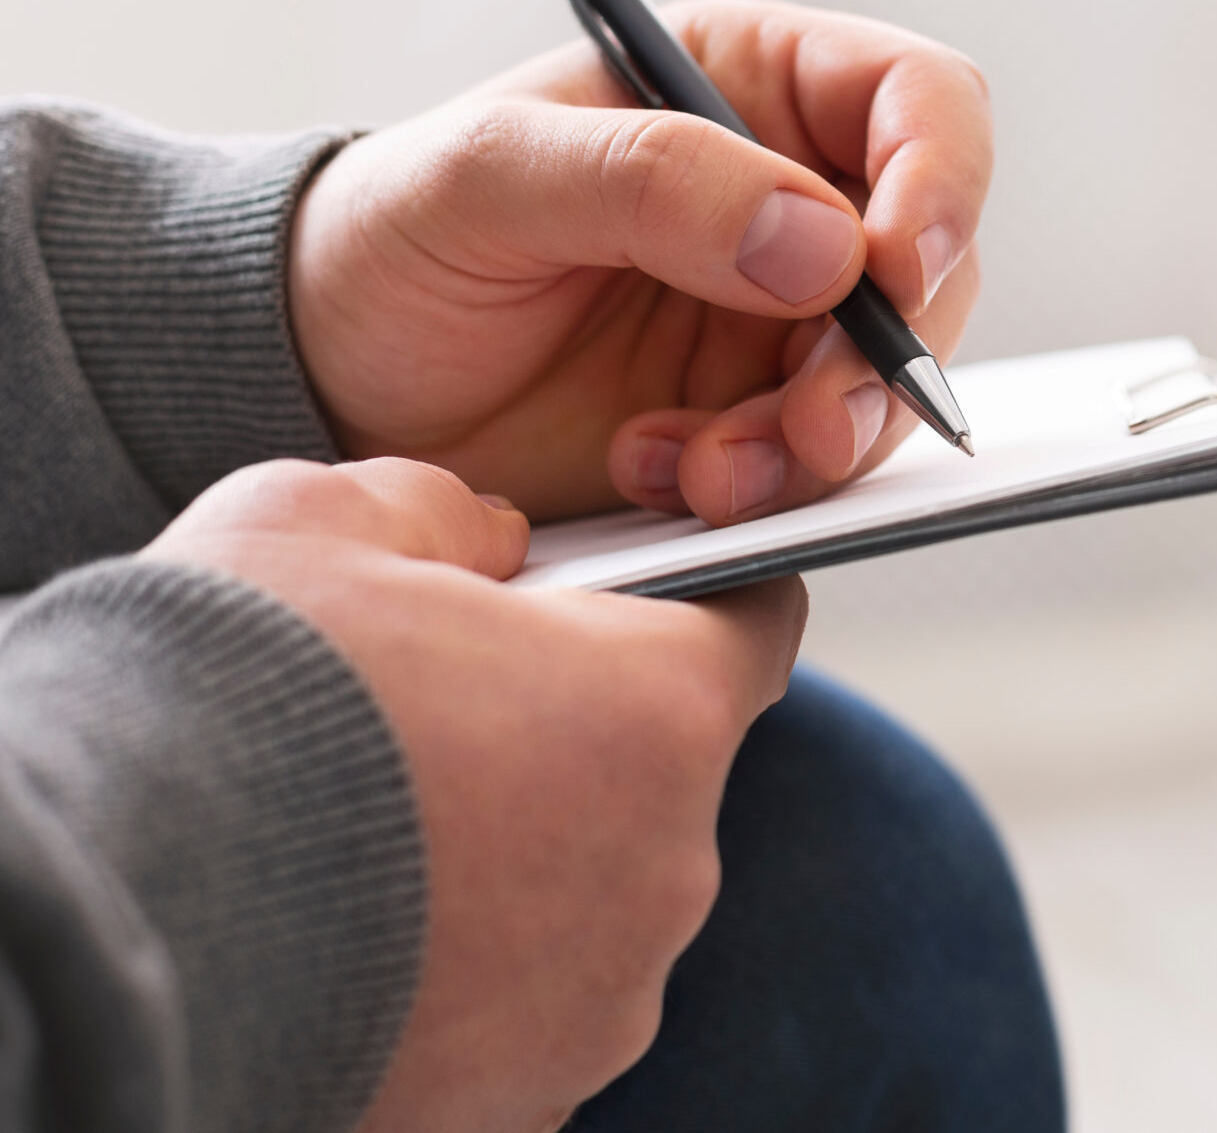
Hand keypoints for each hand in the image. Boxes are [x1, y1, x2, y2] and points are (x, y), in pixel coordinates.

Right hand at [141, 457, 803, 1131]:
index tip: (634, 600)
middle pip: (658, 775)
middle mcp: (666, 871)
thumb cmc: (220, 698)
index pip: (751, 629)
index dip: (694, 602)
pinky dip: (465, 977)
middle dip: (570, 740)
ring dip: (517, 867)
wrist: (94, 916)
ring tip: (372, 845)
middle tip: (437, 725)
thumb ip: (445, 513)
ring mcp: (602, 1002)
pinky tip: (362, 943)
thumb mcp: (321, 521)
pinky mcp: (527, 1100)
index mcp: (658, 713)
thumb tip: (488, 541)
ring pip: (590, 902)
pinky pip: (526, 1011)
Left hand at [291, 0, 988, 525]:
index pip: (918, 103)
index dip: (941, 178)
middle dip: (884, 357)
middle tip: (808, 427)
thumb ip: (650, 179)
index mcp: (746, 86)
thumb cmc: (388, 240)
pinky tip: (663, 479)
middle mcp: (789, 198)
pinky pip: (822, 462)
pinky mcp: (757, 421)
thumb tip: (825, 240)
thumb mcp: (488, 176)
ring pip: (890, 379)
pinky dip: (766, 488)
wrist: (325, 386)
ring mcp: (781, 319)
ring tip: (705, 472)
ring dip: (822, 442)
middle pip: (934, 262)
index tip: (898, 268)